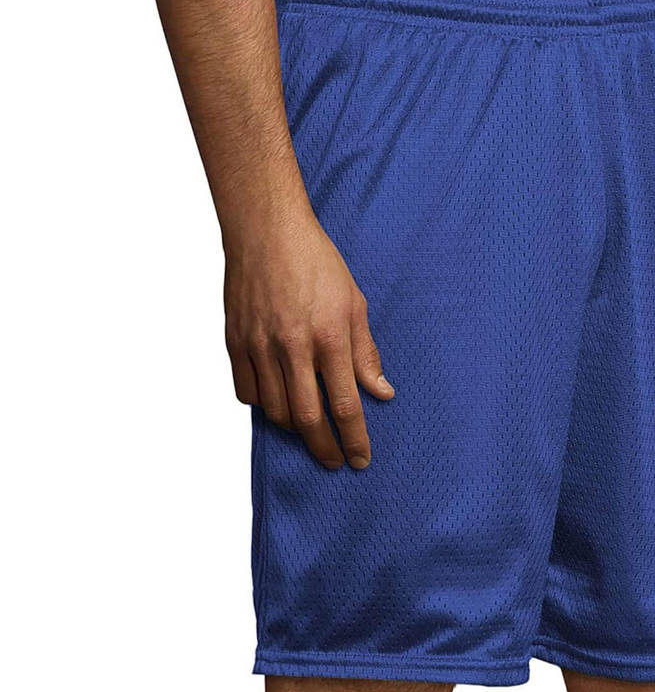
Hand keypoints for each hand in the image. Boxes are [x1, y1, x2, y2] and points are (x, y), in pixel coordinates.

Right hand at [223, 211, 393, 468]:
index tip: (360, 460)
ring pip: (274, 410)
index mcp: (328, 336)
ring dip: (294, 428)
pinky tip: (277, 400)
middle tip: (334, 461)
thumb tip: (382, 393)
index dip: (354, 439)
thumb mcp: (353, 303)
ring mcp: (258, 345)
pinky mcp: (234, 341)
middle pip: (307, 418)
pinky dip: (263, 404)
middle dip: (323, 448)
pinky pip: (246, 391)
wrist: (266, 230)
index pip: (345, 404)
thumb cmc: (316, 263)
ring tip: (309, 429)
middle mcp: (292, 346)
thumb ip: (366, 353)